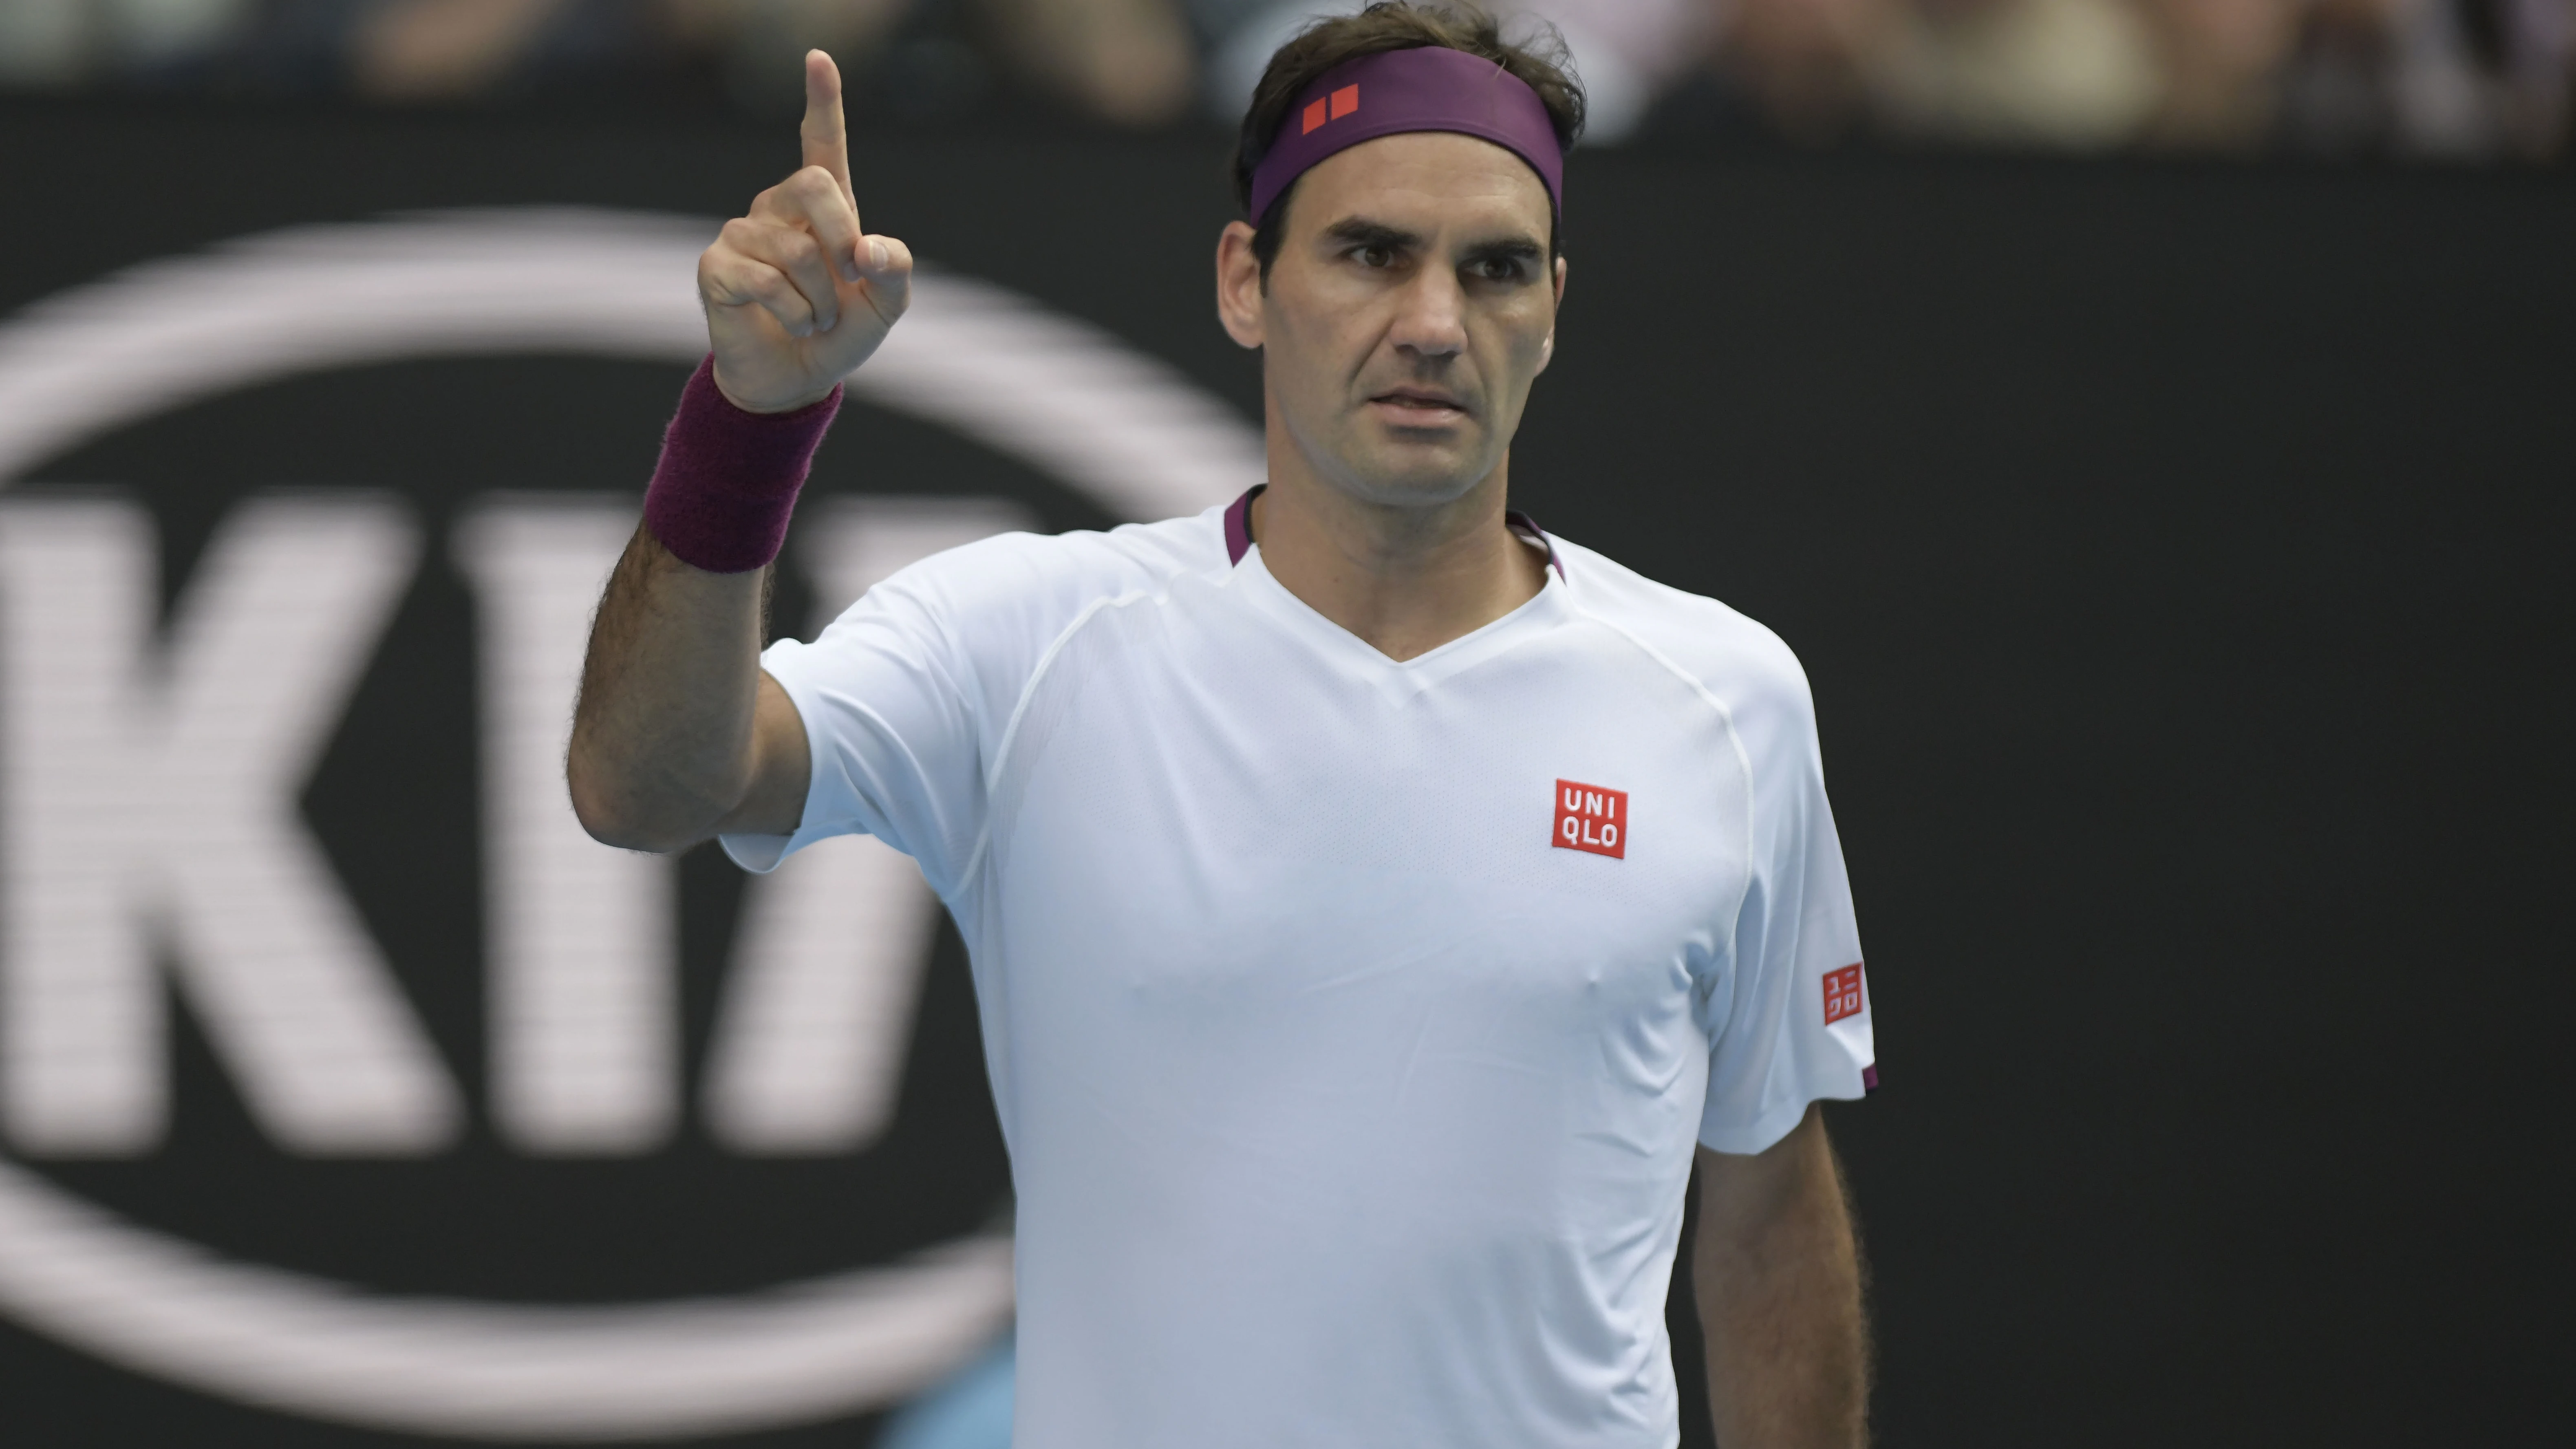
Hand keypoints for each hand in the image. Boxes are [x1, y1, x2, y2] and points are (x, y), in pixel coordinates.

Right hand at [697, 50, 914, 413]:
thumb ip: (894, 269)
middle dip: (842, 237)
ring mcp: (743, 234)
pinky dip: (795, 313)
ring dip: (822, 297)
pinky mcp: (716, 266)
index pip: (821, 143)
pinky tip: (791, 323)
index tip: (818, 57)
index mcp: (823, 207)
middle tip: (849, 279)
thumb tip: (866, 250)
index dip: (822, 100)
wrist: (797, 377)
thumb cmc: (841, 331)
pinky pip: (767, 281)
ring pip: (796, 250)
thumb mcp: (887, 303)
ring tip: (817, 317)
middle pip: (813, 185)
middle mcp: (778, 209)